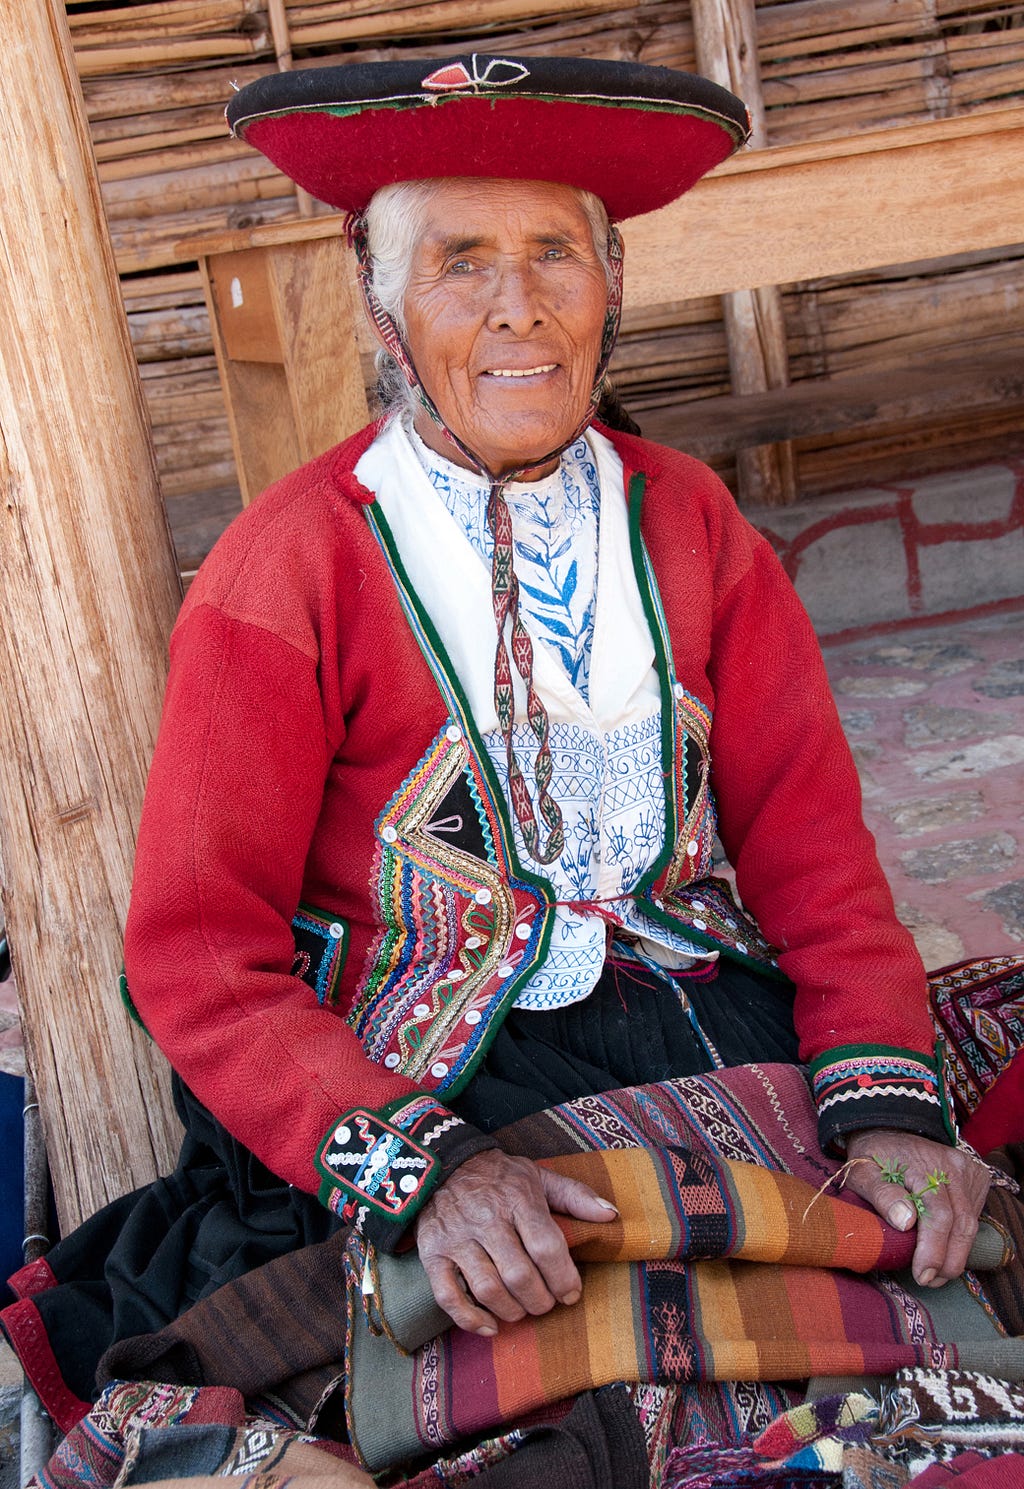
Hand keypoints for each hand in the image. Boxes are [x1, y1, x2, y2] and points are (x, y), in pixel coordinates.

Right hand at [414, 1149, 616, 1335]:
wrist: (442, 1164)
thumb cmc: (499, 1176)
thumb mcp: (538, 1175)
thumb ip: (575, 1196)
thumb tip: (611, 1216)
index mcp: (517, 1199)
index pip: (546, 1247)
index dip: (564, 1278)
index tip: (571, 1293)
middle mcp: (486, 1218)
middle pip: (519, 1275)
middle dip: (540, 1300)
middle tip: (547, 1303)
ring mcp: (457, 1238)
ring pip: (487, 1288)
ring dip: (511, 1310)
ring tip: (523, 1310)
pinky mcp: (432, 1253)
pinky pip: (448, 1295)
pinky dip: (469, 1318)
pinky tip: (490, 1326)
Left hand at [842, 1128, 990, 1287]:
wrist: (888, 1127)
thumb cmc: (872, 1156)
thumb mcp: (862, 1172)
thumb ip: (881, 1194)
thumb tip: (906, 1222)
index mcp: (919, 1164)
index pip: (937, 1214)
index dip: (933, 1249)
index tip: (921, 1274)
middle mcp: (950, 1165)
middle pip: (961, 1223)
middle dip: (947, 1260)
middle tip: (929, 1280)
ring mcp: (966, 1170)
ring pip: (971, 1222)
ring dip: (956, 1254)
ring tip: (936, 1273)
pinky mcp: (975, 1176)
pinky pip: (974, 1214)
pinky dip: (962, 1237)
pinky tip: (945, 1248)